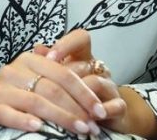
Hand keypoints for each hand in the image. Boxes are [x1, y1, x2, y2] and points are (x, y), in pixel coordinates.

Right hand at [0, 39, 107, 139]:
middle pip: (52, 89)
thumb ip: (60, 79)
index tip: (100, 110)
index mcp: (31, 60)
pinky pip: (9, 113)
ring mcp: (0, 88)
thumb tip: (91, 73)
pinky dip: (25, 120)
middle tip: (92, 126)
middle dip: (76, 108)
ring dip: (60, 117)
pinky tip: (40, 128)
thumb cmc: (18, 99)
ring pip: (36, 102)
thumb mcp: (39, 84)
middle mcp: (14, 70)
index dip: (84, 92)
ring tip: (78, 131)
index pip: (63, 74)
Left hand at [37, 31, 156, 138]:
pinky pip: (114, 104)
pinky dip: (102, 111)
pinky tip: (90, 118)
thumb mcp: (63, 78)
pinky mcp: (119, 106)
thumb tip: (37, 48)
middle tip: (49, 91)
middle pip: (83, 65)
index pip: (80, 38)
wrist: (108, 116)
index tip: (49, 58)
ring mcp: (110, 86)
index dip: (65, 44)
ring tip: (65, 107)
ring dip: (78, 96)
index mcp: (84, 58)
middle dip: (65, 78)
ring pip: (95, 83)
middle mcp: (98, 69)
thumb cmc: (78, 95)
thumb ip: (50, 64)